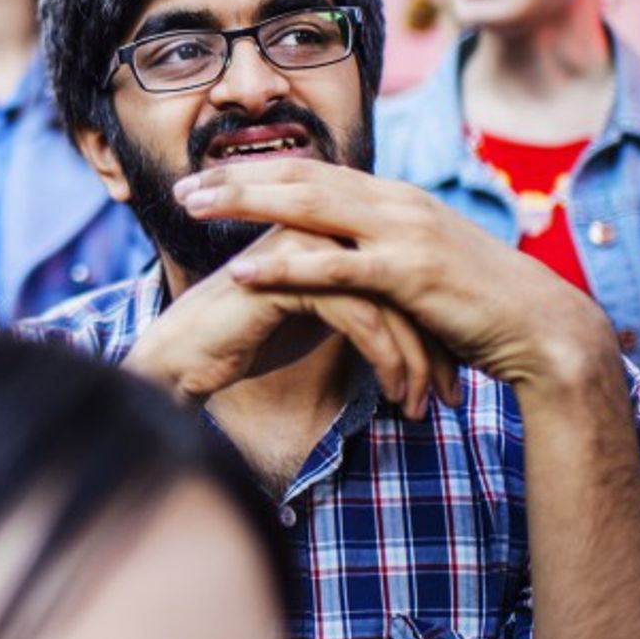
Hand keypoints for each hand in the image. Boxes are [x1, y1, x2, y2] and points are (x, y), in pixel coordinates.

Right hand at [131, 223, 459, 416]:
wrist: (187, 356)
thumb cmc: (249, 338)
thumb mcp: (317, 312)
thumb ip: (356, 296)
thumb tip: (410, 319)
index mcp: (331, 230)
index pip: (404, 274)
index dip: (434, 329)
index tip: (451, 381)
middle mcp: (321, 229)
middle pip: (406, 284)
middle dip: (437, 347)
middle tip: (451, 400)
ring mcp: (304, 249)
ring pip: (389, 301)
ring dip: (414, 362)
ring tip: (419, 409)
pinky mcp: (289, 278)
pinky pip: (360, 317)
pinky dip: (386, 360)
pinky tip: (392, 394)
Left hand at [176, 158, 616, 391]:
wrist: (543, 329)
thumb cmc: (480, 305)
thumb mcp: (422, 265)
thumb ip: (382, 251)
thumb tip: (342, 251)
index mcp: (396, 198)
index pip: (313, 171)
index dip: (258, 171)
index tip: (208, 177)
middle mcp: (396, 203)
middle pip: (300, 178)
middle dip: (236, 180)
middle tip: (182, 187)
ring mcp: (404, 233)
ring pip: (309, 207)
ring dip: (245, 205)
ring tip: (195, 211)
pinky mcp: (409, 273)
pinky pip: (334, 265)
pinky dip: (284, 265)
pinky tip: (243, 271)